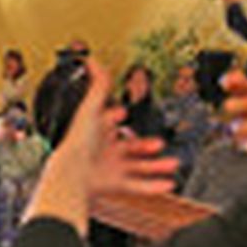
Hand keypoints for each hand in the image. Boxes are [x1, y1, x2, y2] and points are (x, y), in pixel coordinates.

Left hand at [25, 59, 178, 233]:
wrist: (73, 172)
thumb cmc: (78, 140)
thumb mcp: (91, 106)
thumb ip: (97, 85)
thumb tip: (91, 60)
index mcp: (96, 132)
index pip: (108, 122)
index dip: (115, 116)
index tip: (124, 112)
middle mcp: (103, 151)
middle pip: (128, 147)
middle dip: (145, 144)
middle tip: (160, 141)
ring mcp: (110, 169)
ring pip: (137, 168)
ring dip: (156, 166)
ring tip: (173, 163)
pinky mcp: (115, 184)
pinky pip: (138, 186)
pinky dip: (153, 185)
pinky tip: (168, 183)